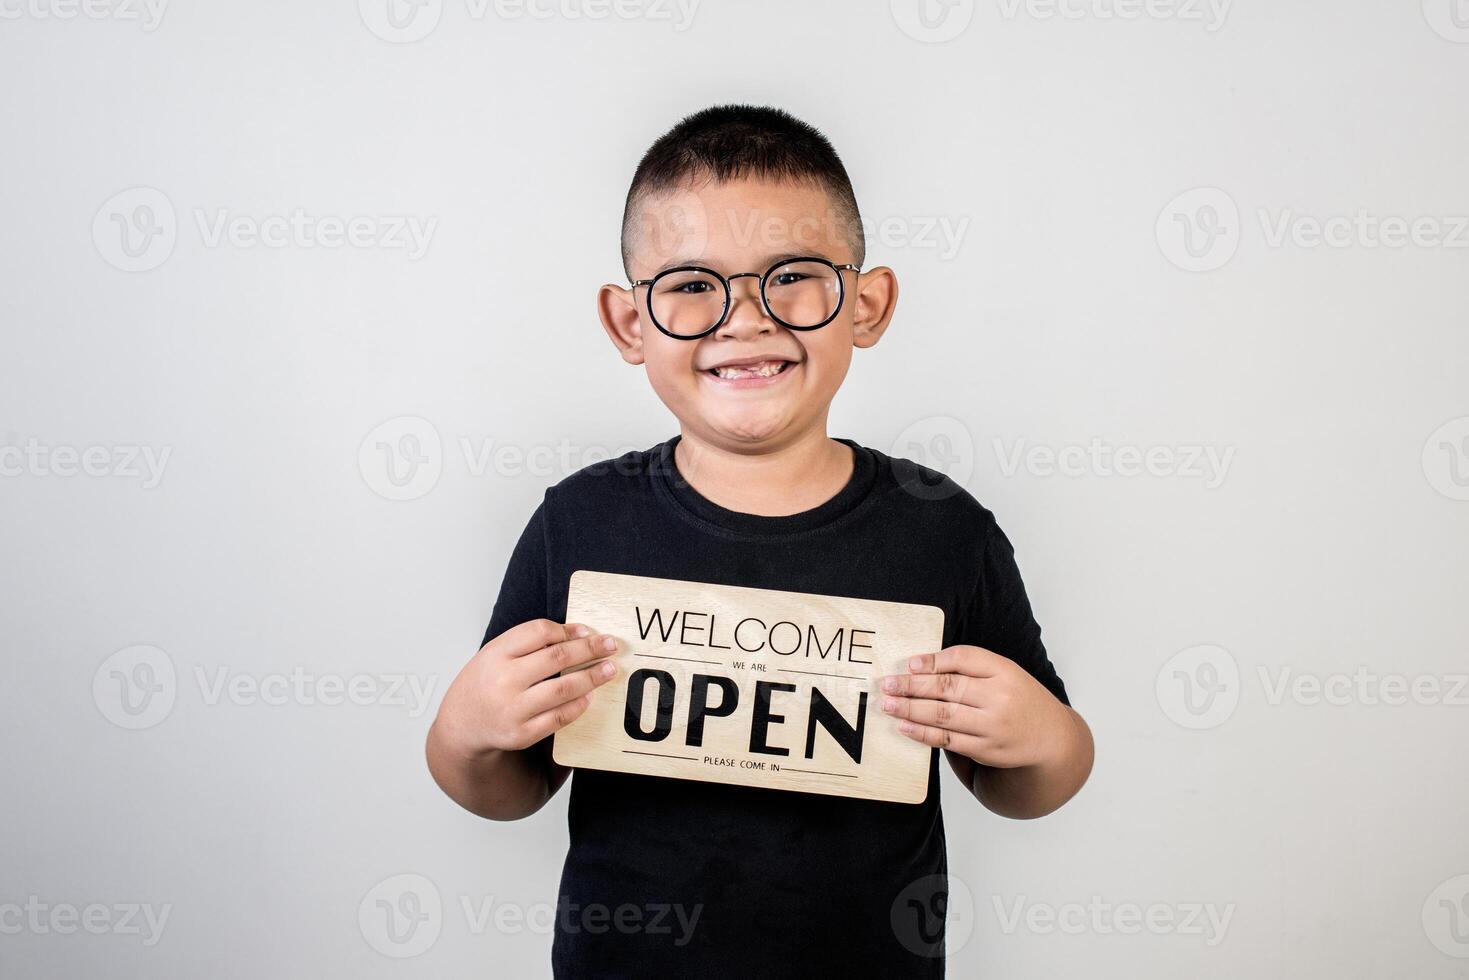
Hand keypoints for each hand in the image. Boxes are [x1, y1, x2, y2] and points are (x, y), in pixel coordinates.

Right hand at [437, 619, 619, 753]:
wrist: (460, 725)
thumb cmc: (484, 683)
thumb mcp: (495, 653)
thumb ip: (528, 642)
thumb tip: (577, 634)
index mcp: (496, 654)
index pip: (539, 632)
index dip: (567, 630)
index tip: (587, 631)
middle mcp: (503, 681)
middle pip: (556, 658)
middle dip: (589, 649)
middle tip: (610, 645)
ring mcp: (512, 709)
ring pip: (563, 689)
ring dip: (592, 677)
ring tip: (609, 669)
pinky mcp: (522, 734)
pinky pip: (559, 717)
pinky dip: (578, 705)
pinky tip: (589, 696)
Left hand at [878, 645, 1071, 768]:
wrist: (1052, 738)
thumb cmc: (1020, 699)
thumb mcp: (1004, 672)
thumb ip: (970, 665)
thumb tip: (921, 665)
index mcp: (1004, 671)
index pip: (964, 658)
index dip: (933, 660)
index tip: (909, 664)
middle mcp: (999, 697)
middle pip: (948, 687)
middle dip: (912, 686)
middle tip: (887, 684)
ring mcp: (992, 726)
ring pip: (943, 715)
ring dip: (910, 709)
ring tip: (888, 704)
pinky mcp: (985, 750)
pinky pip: (947, 740)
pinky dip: (922, 733)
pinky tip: (904, 726)